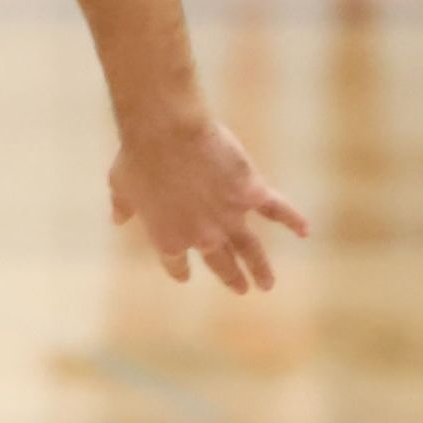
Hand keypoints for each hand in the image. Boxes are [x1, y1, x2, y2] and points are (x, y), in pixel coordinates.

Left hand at [109, 115, 308, 292]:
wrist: (165, 134)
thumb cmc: (137, 158)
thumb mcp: (120, 186)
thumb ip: (123, 206)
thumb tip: (117, 218)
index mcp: (167, 239)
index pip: (177, 264)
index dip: (181, 270)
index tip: (185, 275)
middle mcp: (202, 237)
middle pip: (220, 263)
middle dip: (231, 277)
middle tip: (242, 288)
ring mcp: (229, 217)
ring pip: (250, 249)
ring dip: (261, 268)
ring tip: (267, 284)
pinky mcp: (250, 193)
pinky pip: (277, 210)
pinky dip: (293, 220)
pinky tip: (305, 230)